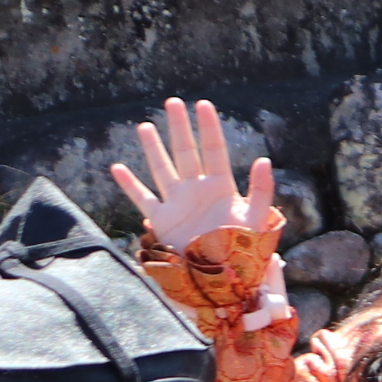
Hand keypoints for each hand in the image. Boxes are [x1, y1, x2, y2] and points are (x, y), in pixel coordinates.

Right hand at [112, 98, 278, 252]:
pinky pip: (142, 198)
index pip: (214, 149)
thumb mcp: (257, 219)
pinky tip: (117, 167)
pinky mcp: (162, 221)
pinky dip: (129, 184)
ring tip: (145, 125)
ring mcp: (178, 203)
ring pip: (162, 168)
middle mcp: (197, 190)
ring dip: (154, 148)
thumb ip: (261, 190)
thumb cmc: (245, 251)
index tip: (204, 104)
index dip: (209, 127)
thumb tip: (264, 160)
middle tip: (173, 102)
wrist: (222, 279)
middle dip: (180, 128)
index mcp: (222, 187)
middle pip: (186, 152)